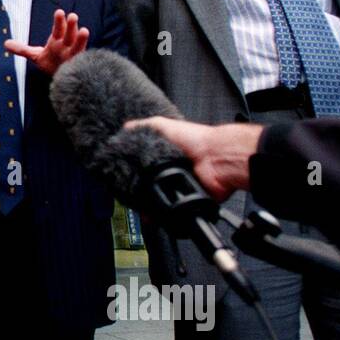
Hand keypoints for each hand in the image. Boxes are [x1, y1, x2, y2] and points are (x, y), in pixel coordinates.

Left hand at [4, 9, 88, 75]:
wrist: (63, 79)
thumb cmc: (52, 64)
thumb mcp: (36, 56)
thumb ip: (22, 49)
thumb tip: (5, 44)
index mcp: (57, 40)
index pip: (58, 29)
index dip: (59, 21)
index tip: (59, 12)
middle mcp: (67, 46)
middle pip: (69, 34)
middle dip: (70, 26)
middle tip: (72, 16)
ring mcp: (74, 56)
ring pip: (79, 45)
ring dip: (81, 39)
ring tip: (84, 30)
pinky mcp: (78, 67)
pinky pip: (82, 62)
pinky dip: (84, 59)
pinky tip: (86, 56)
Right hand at [125, 116, 263, 201]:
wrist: (217, 158)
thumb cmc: (196, 140)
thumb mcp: (162, 126)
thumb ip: (143, 127)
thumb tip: (125, 128)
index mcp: (165, 157)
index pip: (143, 169)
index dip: (132, 174)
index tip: (122, 179)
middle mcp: (172, 174)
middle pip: (148, 188)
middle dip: (139, 193)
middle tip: (130, 195)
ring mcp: (179, 189)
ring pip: (158, 203)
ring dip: (150, 204)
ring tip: (142, 203)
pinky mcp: (187, 203)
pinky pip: (172, 213)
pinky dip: (165, 213)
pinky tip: (158, 209)